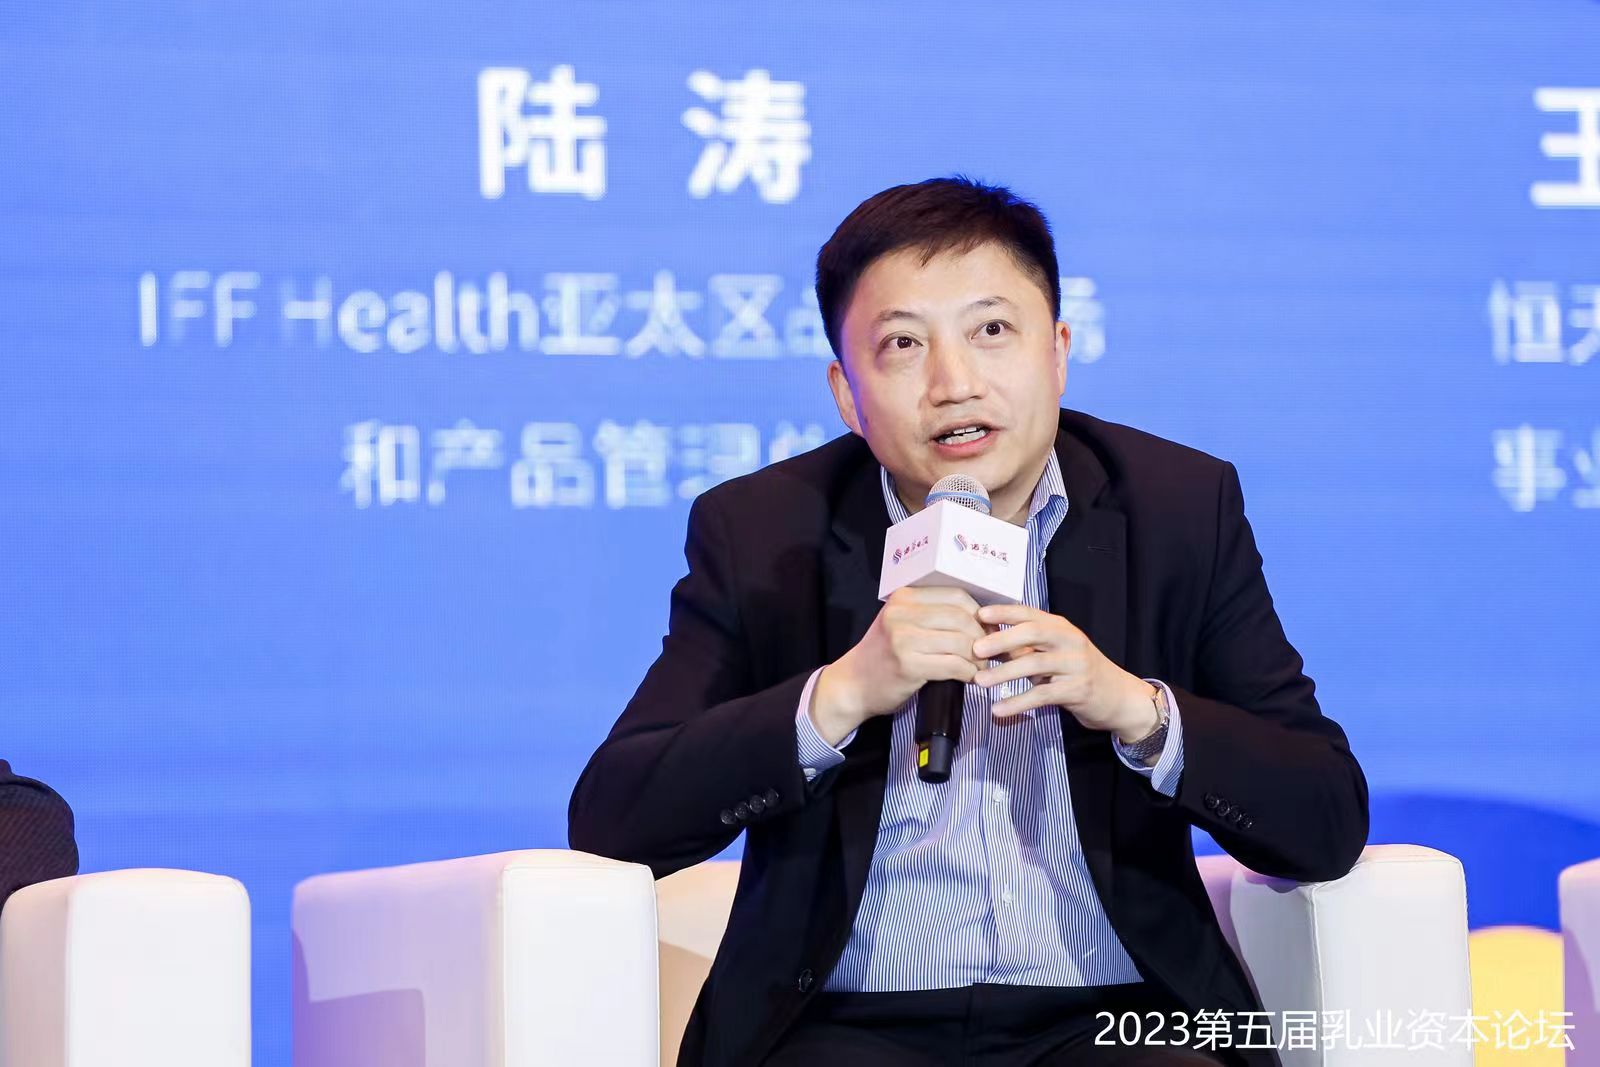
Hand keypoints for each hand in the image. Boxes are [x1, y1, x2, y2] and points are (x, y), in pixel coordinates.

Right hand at [810, 586, 986, 744]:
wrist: (853, 684)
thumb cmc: (884, 654)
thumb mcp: (902, 623)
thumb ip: (933, 614)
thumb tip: (982, 617)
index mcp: (904, 597)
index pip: (957, 595)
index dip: (980, 613)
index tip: (987, 629)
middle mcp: (901, 613)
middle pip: (962, 618)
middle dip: (982, 636)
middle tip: (988, 650)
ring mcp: (903, 639)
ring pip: (961, 642)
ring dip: (978, 657)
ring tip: (980, 666)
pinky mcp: (908, 666)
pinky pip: (953, 666)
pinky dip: (968, 673)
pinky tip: (969, 677)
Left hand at [970, 604, 1158, 741]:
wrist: (1118, 697)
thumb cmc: (1078, 672)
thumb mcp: (1054, 653)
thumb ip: (1027, 647)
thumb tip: (987, 643)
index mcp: (1061, 627)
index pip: (1030, 614)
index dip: (1005, 612)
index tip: (980, 615)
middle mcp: (1070, 641)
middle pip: (1033, 633)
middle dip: (1002, 639)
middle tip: (976, 649)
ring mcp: (1076, 665)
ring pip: (1035, 664)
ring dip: (1004, 673)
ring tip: (979, 682)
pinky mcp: (1078, 690)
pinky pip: (1042, 695)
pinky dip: (1018, 702)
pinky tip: (998, 709)